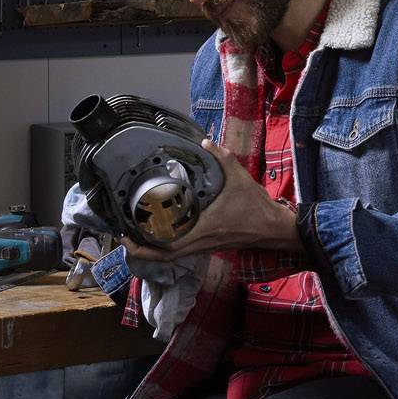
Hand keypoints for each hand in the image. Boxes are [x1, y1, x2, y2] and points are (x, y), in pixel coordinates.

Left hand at [122, 139, 301, 264]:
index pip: (167, 247)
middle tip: (124, 236)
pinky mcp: (208, 245)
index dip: (143, 246)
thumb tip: (205, 141)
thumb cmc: (257, 207)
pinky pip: (182, 250)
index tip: (126, 236)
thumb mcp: (239, 178)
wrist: (273, 228)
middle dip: (140, 250)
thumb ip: (222, 158)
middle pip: (163, 257)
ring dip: (152, 249)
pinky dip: (167, 245)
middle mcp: (200, 242)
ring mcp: (204, 246)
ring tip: (137, 233)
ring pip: (171, 256)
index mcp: (203, 229)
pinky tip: (162, 231)